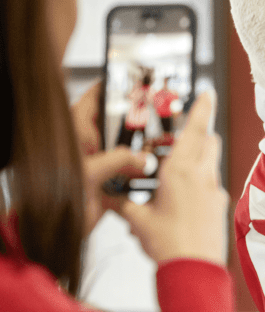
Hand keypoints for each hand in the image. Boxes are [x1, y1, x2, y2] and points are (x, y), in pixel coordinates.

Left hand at [73, 81, 147, 233]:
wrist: (58, 232)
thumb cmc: (56, 199)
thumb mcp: (90, 172)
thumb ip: (120, 159)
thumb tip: (143, 158)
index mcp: (76, 134)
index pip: (93, 99)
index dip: (113, 86)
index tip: (133, 79)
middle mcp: (88, 145)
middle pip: (116, 122)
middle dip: (136, 119)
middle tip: (158, 111)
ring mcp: (98, 162)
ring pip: (126, 146)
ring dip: (142, 147)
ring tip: (161, 140)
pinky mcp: (108, 181)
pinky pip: (130, 169)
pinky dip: (142, 169)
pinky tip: (154, 168)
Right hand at [118, 92, 227, 264]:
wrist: (195, 269)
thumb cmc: (167, 243)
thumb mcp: (137, 220)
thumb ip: (122, 204)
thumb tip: (108, 197)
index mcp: (181, 170)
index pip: (195, 129)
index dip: (202, 108)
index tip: (207, 92)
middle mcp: (203, 175)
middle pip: (209, 140)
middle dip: (198, 133)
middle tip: (179, 136)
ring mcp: (215, 190)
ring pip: (211, 160)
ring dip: (199, 156)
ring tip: (175, 170)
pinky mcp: (220, 205)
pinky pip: (212, 183)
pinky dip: (200, 181)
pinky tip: (183, 198)